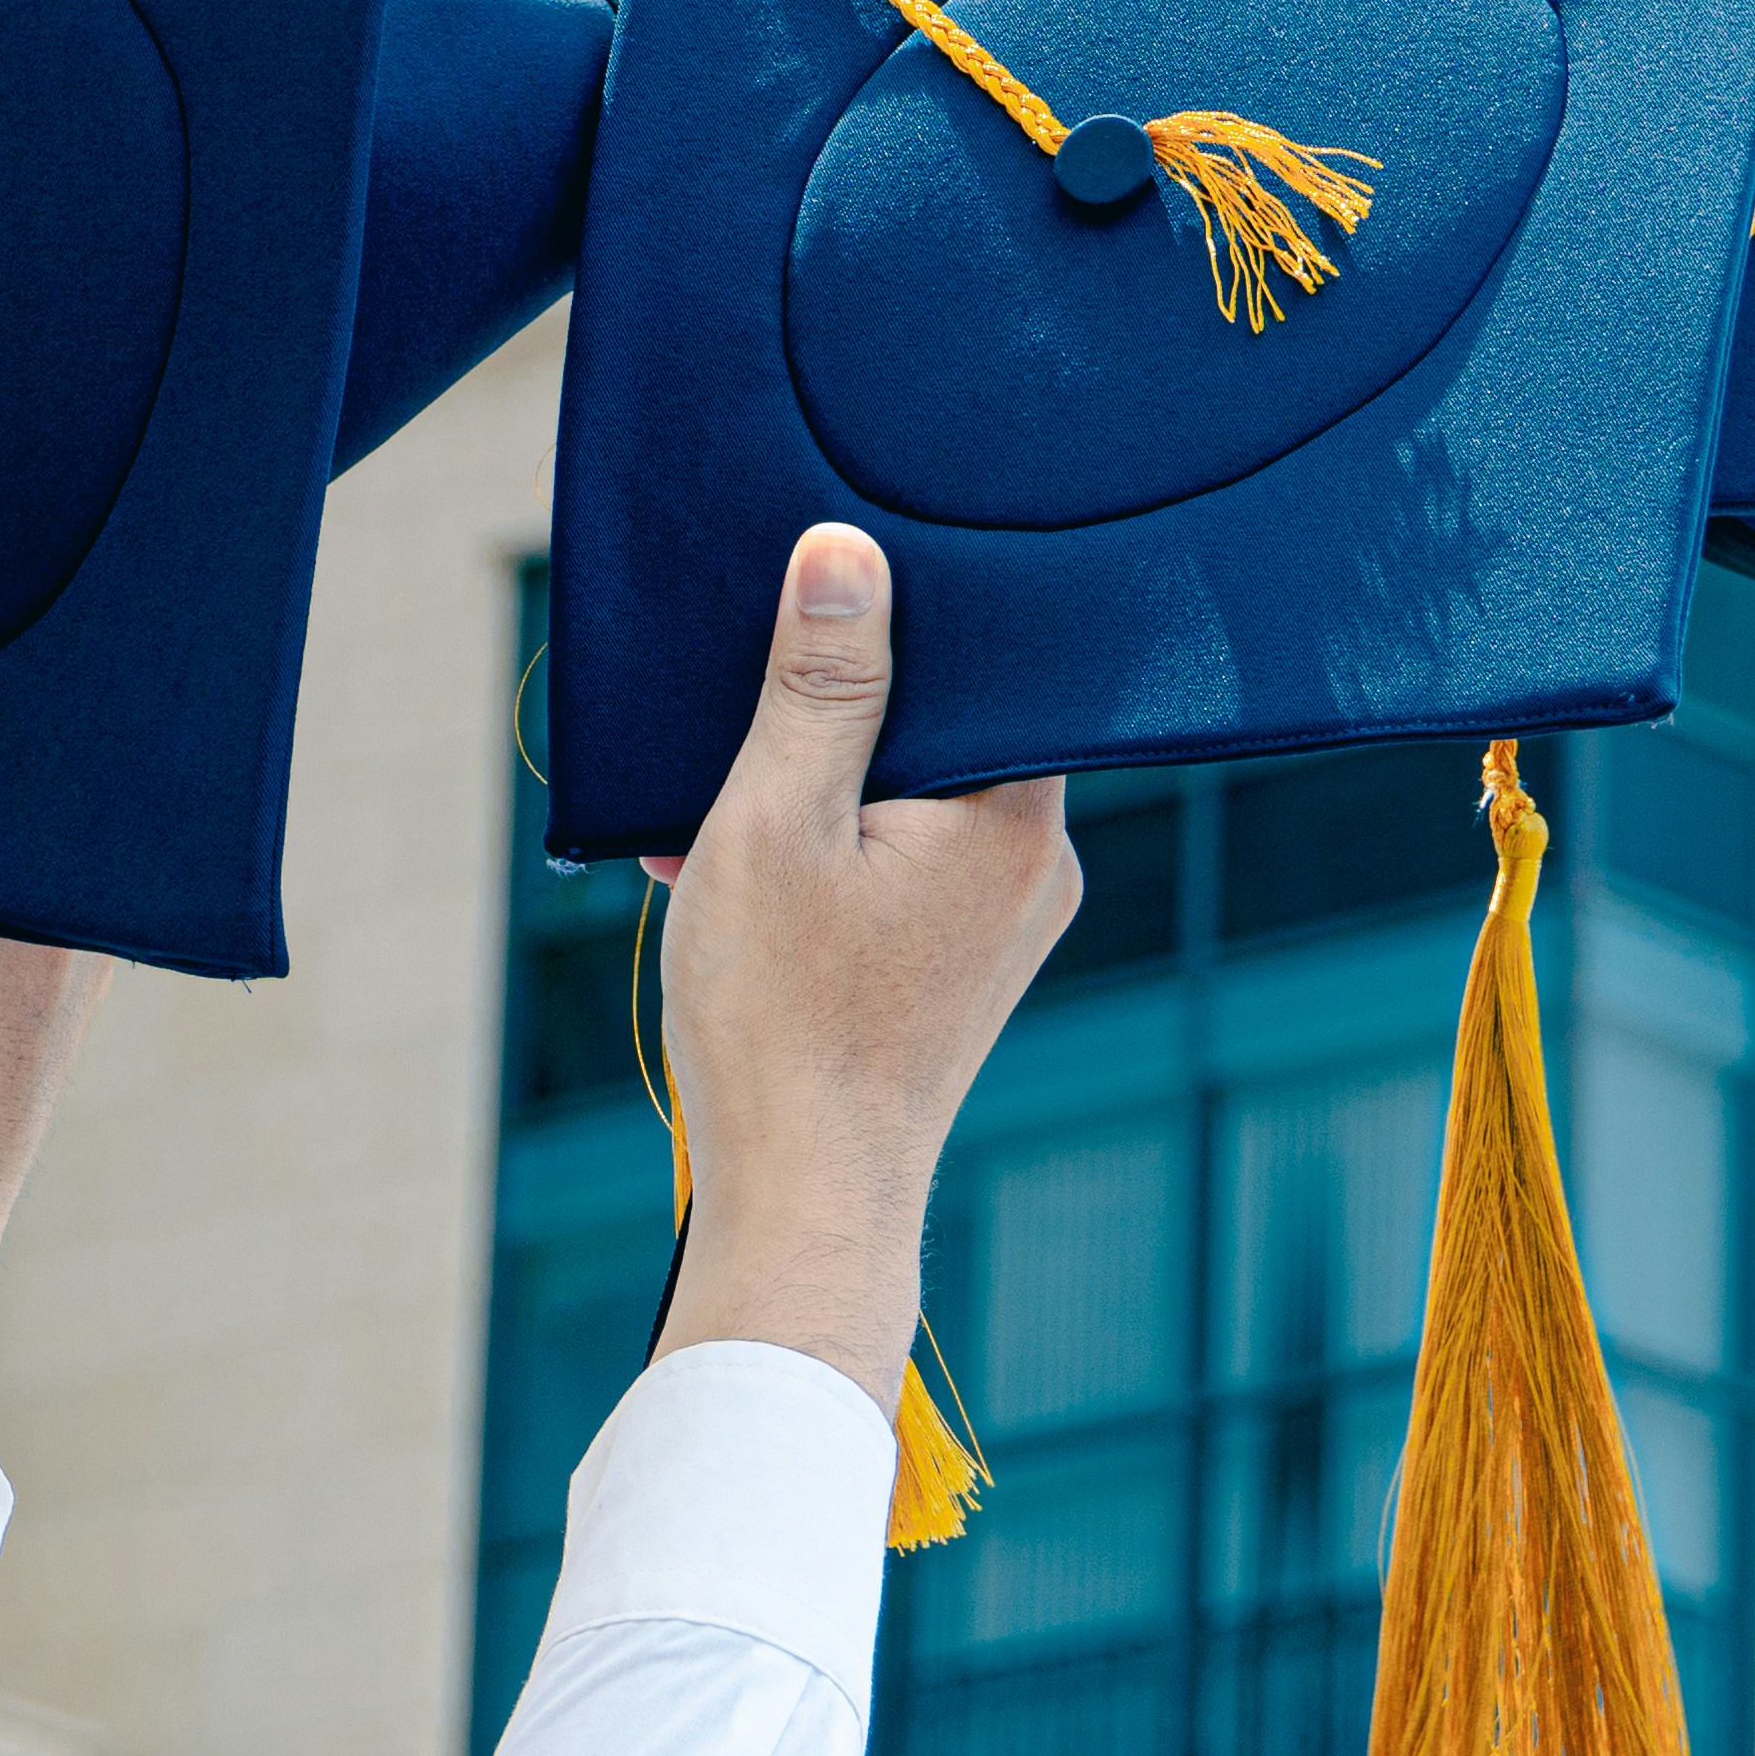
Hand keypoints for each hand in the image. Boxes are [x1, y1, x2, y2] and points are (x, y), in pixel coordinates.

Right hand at [647, 524, 1075, 1402]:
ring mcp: (1007, 921)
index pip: (983, 659)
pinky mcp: (965, 966)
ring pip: (913, 800)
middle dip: (829, 718)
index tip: (809, 621)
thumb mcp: (776, 821)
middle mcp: (1038, 862)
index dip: (893, 626)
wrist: (804, 1200)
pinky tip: (738, 883)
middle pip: (942, 727)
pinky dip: (827, 857)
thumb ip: (818, 686)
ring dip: (813, 794)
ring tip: (716, 829)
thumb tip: (844, 555)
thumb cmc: (782, 1021)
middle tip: (734, 727)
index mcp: (1015, 812)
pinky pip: (904, 865)